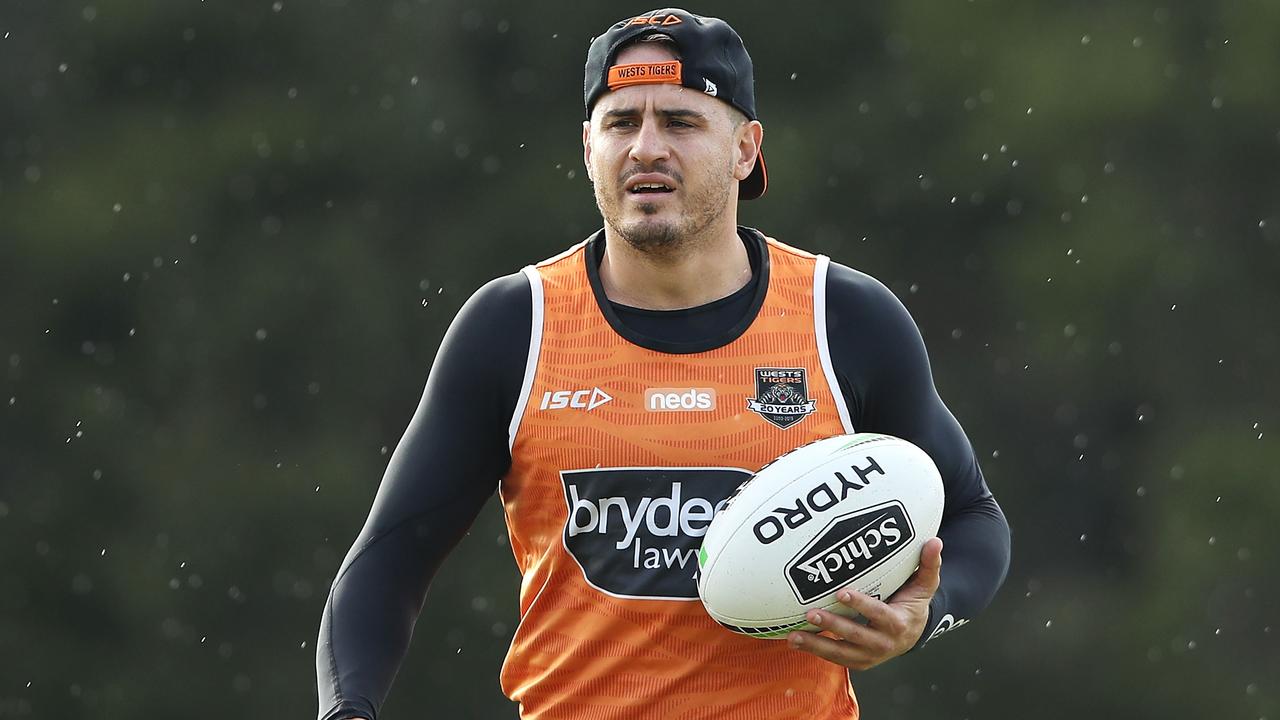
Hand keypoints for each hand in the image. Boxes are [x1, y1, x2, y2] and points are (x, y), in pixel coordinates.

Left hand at [787, 537, 942, 670]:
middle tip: (810, 613)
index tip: (841, 592)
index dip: (861, 604)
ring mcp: (869, 656)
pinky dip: (815, 651)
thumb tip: (935, 541)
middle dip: (833, 625)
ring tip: (794, 636)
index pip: (879, 614)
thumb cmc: (913, 603)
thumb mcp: (925, 585)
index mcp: (898, 624)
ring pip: (840, 653)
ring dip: (816, 645)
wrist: (913, 634)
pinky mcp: (857, 661)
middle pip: (855, 636)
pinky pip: (834, 658)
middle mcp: (884, 644)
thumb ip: (929, 564)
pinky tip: (794, 642)